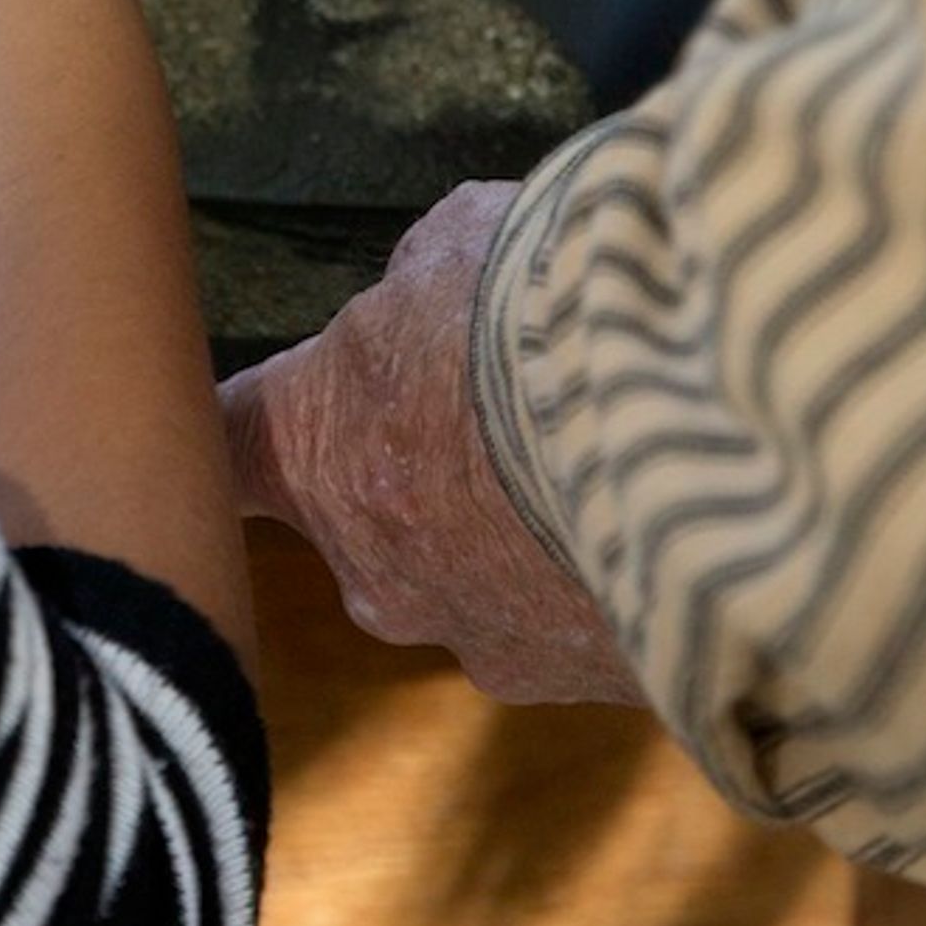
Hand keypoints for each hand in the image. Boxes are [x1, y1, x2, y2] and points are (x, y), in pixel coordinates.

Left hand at [222, 183, 642, 702]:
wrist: (699, 426)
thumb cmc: (548, 312)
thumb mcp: (460, 243)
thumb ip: (420, 287)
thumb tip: (431, 301)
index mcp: (312, 450)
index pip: (225, 445)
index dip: (236, 425)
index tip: (230, 420)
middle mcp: (372, 571)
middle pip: (366, 516)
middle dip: (424, 464)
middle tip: (503, 396)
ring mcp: (477, 638)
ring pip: (482, 573)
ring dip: (525, 521)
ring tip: (608, 442)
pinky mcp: (578, 682)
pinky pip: (577, 616)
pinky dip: (608, 568)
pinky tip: (668, 501)